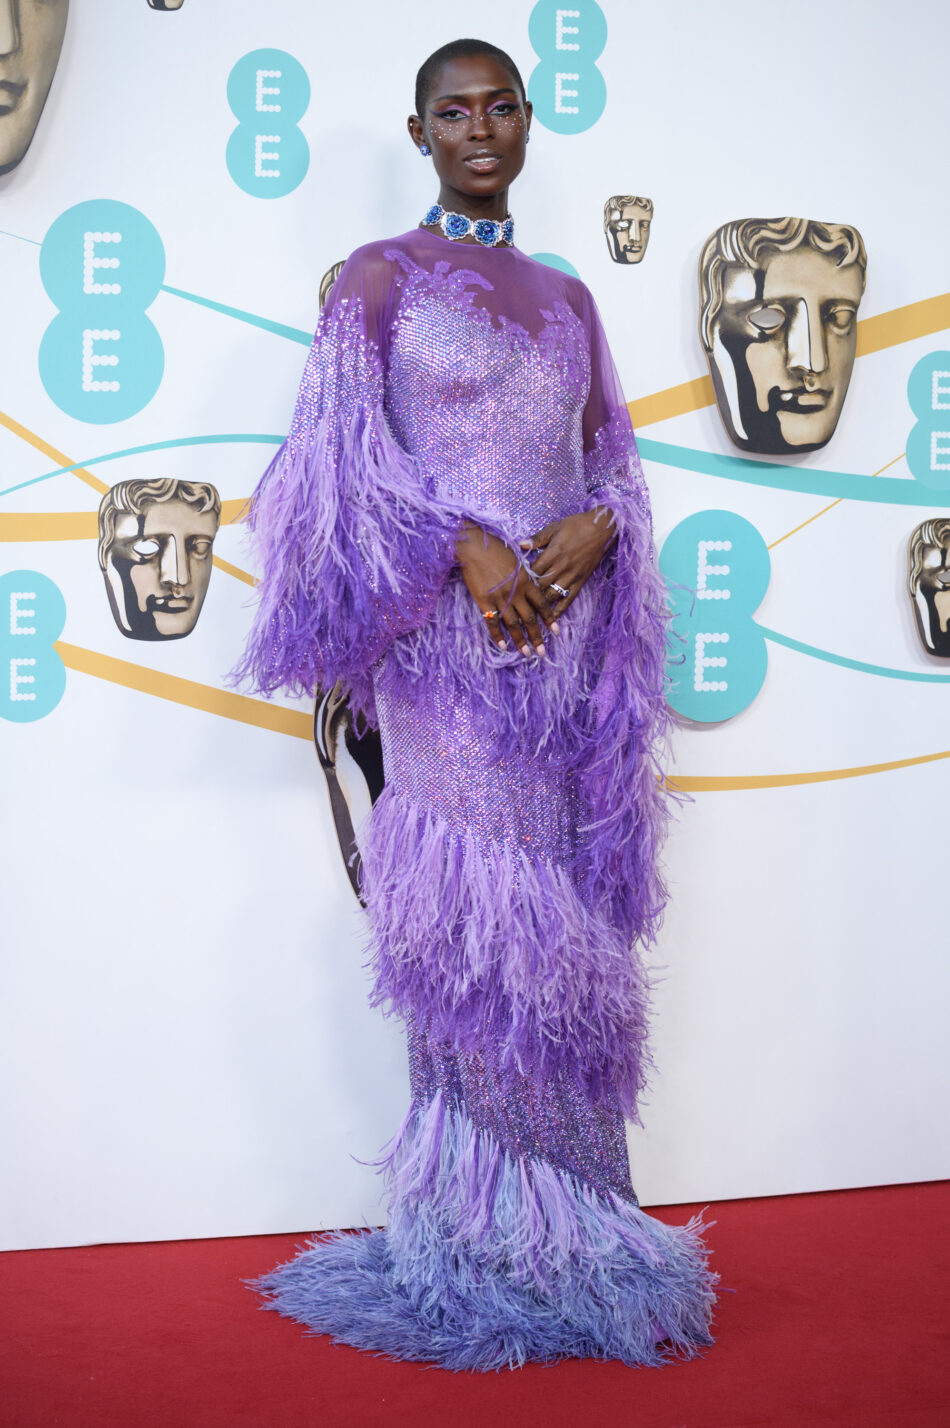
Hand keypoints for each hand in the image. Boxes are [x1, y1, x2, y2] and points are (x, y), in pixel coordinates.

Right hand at [455, 522, 558, 658]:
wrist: (474, 545)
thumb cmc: (495, 548)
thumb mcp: (517, 558)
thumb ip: (525, 574)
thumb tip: (532, 583)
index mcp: (526, 580)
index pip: (542, 604)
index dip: (550, 619)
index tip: (556, 632)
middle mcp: (516, 592)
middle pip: (529, 619)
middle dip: (537, 637)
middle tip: (542, 653)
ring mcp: (500, 598)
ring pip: (513, 624)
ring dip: (520, 641)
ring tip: (527, 654)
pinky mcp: (484, 601)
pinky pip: (492, 623)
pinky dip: (498, 636)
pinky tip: (503, 646)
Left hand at [519, 507, 616, 617]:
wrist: (602, 528)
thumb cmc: (577, 525)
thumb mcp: (555, 527)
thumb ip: (537, 538)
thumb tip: (520, 544)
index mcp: (553, 553)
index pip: (533, 571)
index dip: (522, 579)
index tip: (511, 586)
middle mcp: (562, 567)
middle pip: (540, 586)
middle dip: (527, 595)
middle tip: (515, 603)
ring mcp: (572, 576)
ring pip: (553, 595)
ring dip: (540, 606)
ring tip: (528, 614)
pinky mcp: (581, 581)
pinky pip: (569, 599)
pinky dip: (560, 610)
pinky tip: (552, 618)